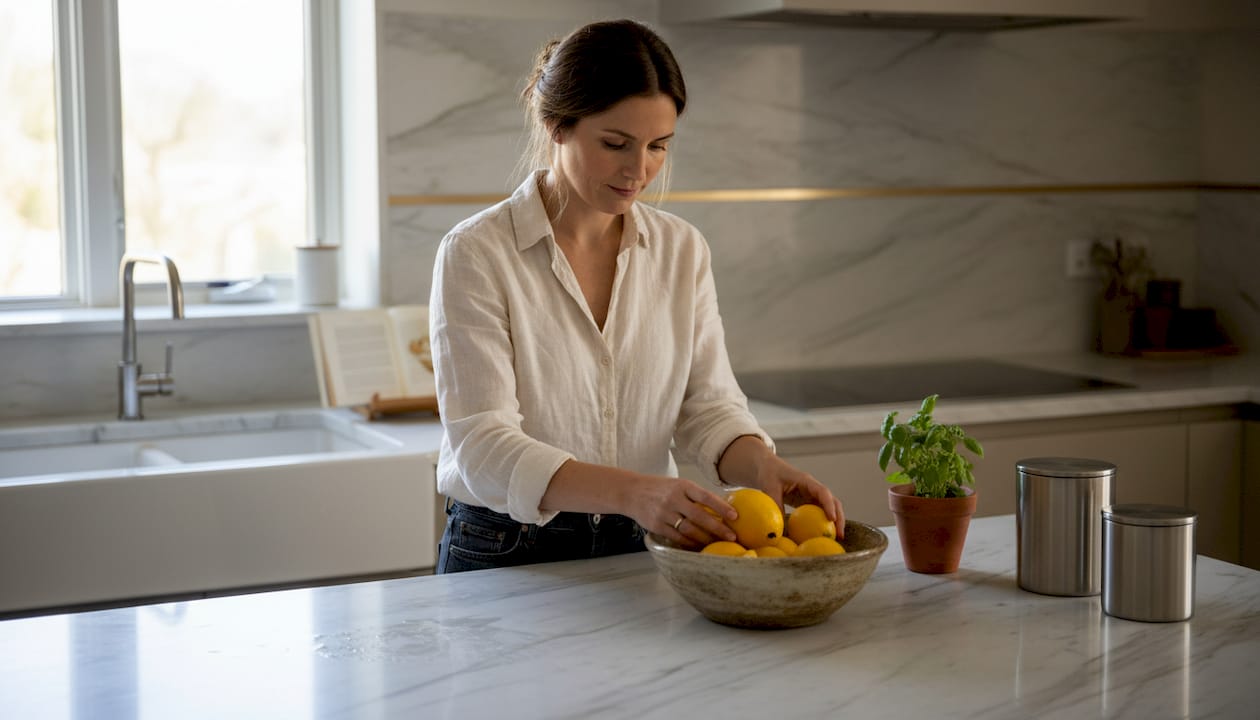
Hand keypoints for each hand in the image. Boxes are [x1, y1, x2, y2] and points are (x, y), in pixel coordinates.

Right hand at [629, 475, 738, 548]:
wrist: (632, 492)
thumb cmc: (660, 489)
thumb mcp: (678, 486)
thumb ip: (696, 496)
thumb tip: (722, 508)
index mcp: (682, 486)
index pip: (705, 496)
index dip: (721, 507)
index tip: (735, 516)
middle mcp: (673, 499)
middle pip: (699, 516)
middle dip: (717, 528)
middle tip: (732, 537)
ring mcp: (664, 513)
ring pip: (689, 529)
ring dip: (705, 538)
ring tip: (717, 544)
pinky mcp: (656, 526)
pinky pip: (677, 537)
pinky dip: (690, 543)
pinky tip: (699, 546)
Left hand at [718, 436, 845, 538]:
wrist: (767, 467)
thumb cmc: (768, 473)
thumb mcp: (769, 488)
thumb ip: (775, 505)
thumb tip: (778, 529)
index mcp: (806, 480)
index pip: (822, 492)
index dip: (829, 505)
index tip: (832, 519)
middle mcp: (813, 487)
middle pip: (832, 501)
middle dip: (839, 517)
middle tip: (840, 535)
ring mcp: (812, 494)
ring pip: (829, 507)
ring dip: (835, 521)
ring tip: (837, 538)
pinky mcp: (808, 501)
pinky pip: (819, 512)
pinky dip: (823, 522)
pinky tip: (822, 536)